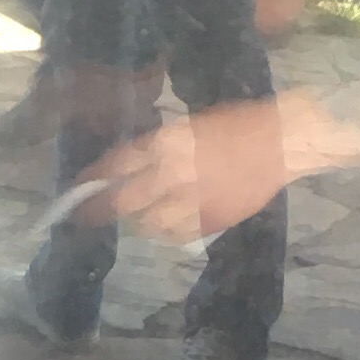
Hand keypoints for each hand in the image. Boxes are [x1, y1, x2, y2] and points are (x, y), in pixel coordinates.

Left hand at [92, 95, 293, 242]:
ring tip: (140, 214)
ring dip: (138, 220)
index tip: (78, 187)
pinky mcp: (209, 223)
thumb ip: (158, 147)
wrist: (281, 144)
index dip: (93, 178)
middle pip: (123, 202)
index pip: (117, 165)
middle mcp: (173, 176)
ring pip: (147, 224)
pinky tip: (170, 221)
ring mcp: (191, 204)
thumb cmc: (237, 124)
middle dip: (98, 211)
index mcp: (167, 144)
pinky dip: (166, 231)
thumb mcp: (189, 125)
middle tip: (83, 216)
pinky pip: (175, 235)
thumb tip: (131, 166)